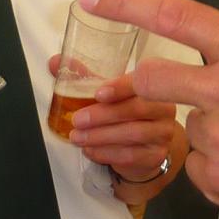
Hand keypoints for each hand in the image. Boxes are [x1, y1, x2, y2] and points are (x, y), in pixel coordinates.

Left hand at [60, 63, 183, 197]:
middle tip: (78, 119)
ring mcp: (162, 133)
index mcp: (152, 85)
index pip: (140, 83)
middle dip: (103, 115)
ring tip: (77, 137)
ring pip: (133, 134)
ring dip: (100, 136)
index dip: (120, 87)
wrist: (145, 146)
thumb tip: (55, 62)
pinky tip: (90, 150)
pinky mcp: (156, 156)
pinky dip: (106, 153)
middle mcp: (163, 108)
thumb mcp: (108, 93)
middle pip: (136, 109)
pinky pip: (131, 155)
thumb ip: (85, 77)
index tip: (99, 93)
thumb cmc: (125, 114)